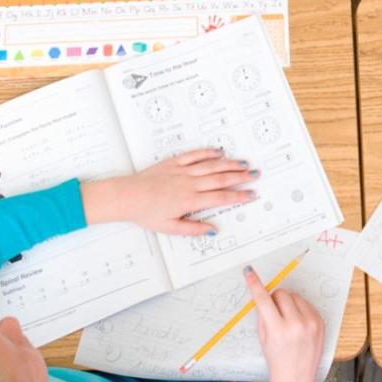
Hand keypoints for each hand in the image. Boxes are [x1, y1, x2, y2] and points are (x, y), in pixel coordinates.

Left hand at [81, 149, 257, 235]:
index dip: (238, 196)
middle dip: (240, 177)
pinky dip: (208, 152)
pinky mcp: (173, 162)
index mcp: (189, 201)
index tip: (251, 194)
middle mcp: (189, 183)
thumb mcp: (169, 228)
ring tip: (244, 163)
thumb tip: (212, 230)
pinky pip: (194, 155)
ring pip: (211, 165)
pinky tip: (219, 151)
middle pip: (221, 179)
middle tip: (255, 175)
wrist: (126, 196)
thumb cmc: (145, 213)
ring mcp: (182, 171)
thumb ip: (193, 229)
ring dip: (229, 163)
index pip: (220, 198)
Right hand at [245, 266, 324, 381]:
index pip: (263, 300)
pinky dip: (300, 309)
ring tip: (287, 320)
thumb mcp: (264, 338)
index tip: (249, 272)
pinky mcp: (320, 322)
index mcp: (279, 330)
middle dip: (274, 300)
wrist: (296, 379)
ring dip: (288, 303)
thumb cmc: (277, 360)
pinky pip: (307, 304)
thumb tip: (263, 294)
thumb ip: (263, 315)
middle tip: (274, 313)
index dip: (255, 284)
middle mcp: (296, 324)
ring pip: (295, 296)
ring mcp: (311, 323)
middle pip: (281, 294)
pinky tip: (298, 323)